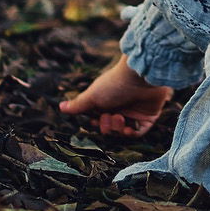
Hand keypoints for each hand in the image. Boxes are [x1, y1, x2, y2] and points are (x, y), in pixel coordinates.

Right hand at [58, 54, 173, 137]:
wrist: (141, 76)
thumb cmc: (114, 84)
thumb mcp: (93, 95)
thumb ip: (79, 104)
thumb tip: (61, 107)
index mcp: (108, 101)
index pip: (99, 119)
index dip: (97, 123)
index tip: (96, 119)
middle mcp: (121, 107)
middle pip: (111, 127)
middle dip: (107, 126)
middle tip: (108, 117)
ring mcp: (135, 112)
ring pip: (123, 131)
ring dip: (118, 129)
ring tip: (119, 118)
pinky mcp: (149, 116)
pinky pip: (139, 132)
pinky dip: (132, 134)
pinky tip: (128, 129)